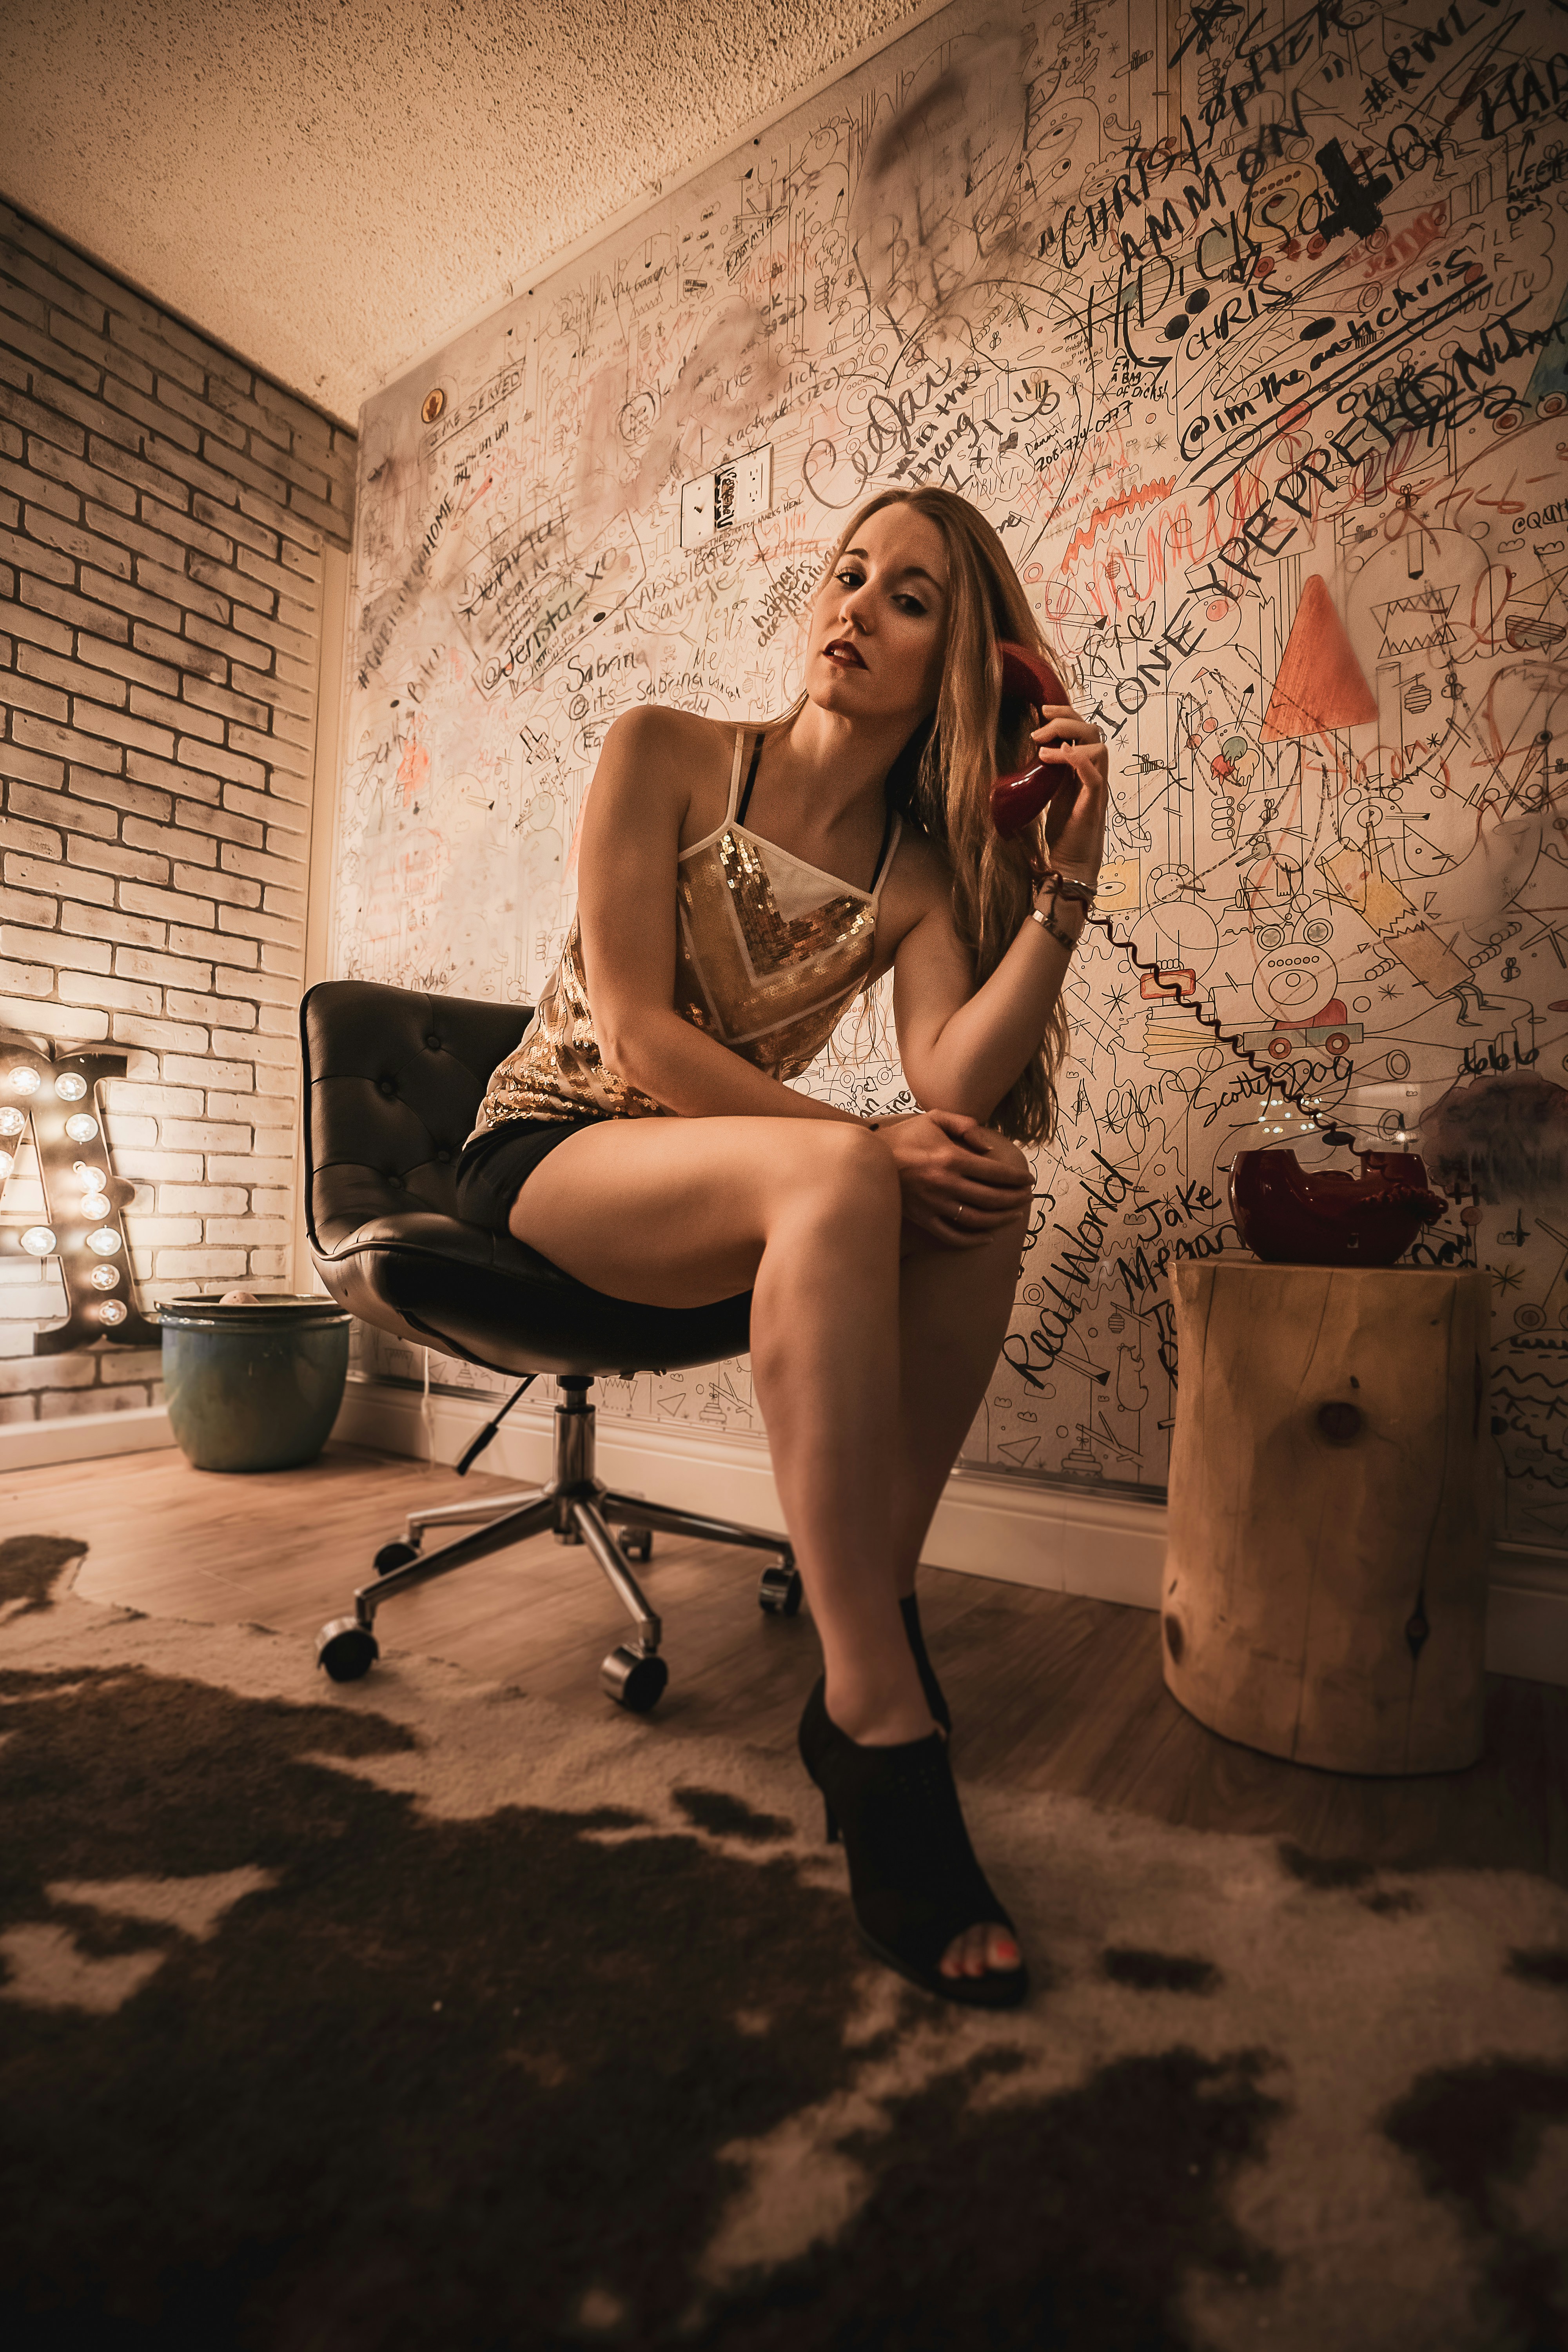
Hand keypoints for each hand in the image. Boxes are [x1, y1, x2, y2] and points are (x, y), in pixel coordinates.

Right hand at [874, 1110, 1032, 1248]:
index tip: (1029, 1181)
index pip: (995, 1173)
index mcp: (951, 1158)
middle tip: (1027, 1197)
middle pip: (992, 1198)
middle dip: (1015, 1199)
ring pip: (977, 1220)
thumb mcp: (934, 1118)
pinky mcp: (922, 1218)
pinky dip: (972, 1241)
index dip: (1017, 1179)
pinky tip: (987, 1238)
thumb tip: (988, 1149)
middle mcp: (945, 1184)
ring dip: (1000, 1220)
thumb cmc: (904, 1136)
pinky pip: (952, 1236)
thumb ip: (965, 1126)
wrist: (869, 1157)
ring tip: (1014, 1215)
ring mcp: (934, 1204)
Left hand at [1028, 704, 1108, 878]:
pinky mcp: (1094, 806)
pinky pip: (1096, 777)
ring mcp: (1096, 789)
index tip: (1042, 710)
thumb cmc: (1061, 834)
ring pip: (1099, 748)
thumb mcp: (1047, 795)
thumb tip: (1021, 756)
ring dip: (1069, 739)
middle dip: (1065, 720)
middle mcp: (1093, 774)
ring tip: (1041, 749)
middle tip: (1038, 729)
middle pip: (1093, 731)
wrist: (1070, 866)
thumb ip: (1044, 773)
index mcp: (1082, 769)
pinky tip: (1059, 755)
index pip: (1083, 729)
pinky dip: (1079, 761)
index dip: (1066, 713)